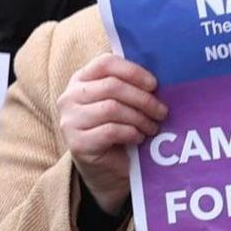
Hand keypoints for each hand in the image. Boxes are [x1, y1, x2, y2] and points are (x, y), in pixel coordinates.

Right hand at [57, 54, 163, 214]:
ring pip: (111, 108)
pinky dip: (131, 133)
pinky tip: (138, 138)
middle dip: (143, 99)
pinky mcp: (77, 143)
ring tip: (152, 127)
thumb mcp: (123, 102)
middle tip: (161, 111)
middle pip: (112, 86)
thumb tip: (160, 76)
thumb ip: (130, 86)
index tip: (154, 85)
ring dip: (139, 118)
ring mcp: (70, 121)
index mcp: (81, 80)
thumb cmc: (117, 128)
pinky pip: (110, 131)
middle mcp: (70, 97)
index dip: (133, 71)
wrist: (105, 167)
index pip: (105, 63)